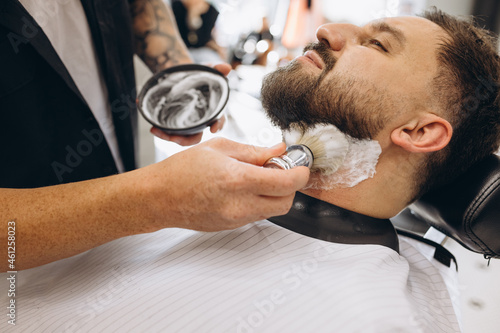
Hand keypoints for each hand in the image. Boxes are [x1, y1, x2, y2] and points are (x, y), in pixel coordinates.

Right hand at [134, 138, 309, 231]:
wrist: (158, 197)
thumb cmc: (181, 171)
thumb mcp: (219, 148)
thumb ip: (253, 151)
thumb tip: (277, 151)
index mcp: (238, 180)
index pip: (286, 183)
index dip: (300, 174)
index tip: (301, 167)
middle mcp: (239, 205)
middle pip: (286, 203)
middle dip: (290, 187)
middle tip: (279, 171)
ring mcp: (235, 220)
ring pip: (272, 211)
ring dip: (273, 195)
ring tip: (255, 178)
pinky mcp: (231, 227)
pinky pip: (256, 215)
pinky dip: (259, 202)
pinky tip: (243, 189)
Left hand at [150, 63, 231, 145]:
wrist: (179, 73)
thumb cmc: (197, 74)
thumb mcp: (207, 69)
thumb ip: (217, 68)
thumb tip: (226, 67)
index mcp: (211, 111)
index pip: (218, 122)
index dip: (217, 126)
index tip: (213, 129)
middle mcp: (199, 121)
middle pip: (196, 136)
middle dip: (187, 140)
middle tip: (176, 139)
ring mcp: (185, 123)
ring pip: (181, 137)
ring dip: (169, 137)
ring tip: (157, 130)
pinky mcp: (173, 122)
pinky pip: (168, 131)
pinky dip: (160, 131)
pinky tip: (153, 127)